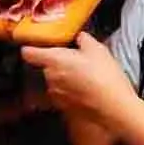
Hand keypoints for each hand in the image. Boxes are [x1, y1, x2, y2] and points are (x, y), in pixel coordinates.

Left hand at [21, 32, 137, 131]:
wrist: (114, 107)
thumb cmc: (104, 76)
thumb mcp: (97, 49)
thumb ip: (84, 39)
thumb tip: (80, 37)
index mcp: (54, 60)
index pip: (29, 53)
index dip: (30, 47)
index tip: (35, 44)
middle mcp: (50, 78)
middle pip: (46, 66)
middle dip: (58, 62)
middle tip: (76, 58)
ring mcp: (56, 94)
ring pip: (55, 80)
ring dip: (65, 77)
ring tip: (85, 75)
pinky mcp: (65, 108)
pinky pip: (63, 93)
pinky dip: (71, 90)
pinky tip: (87, 88)